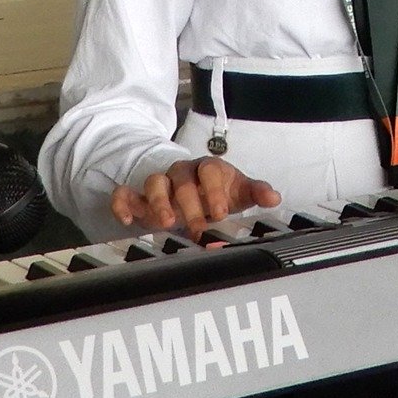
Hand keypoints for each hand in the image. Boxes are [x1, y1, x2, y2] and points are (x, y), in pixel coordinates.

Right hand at [110, 157, 280, 236]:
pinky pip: (125, 194)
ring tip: (165, 223)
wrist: (191, 190)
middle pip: (181, 180)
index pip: (209, 170)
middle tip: (197, 228)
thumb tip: (274, 197)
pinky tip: (128, 220)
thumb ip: (255, 192)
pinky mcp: (139, 197)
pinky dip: (123, 204)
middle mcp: (182, 173)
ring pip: (153, 182)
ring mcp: (159, 183)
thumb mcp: (237, 191)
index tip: (219, 213)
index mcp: (207, 169)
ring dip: (158, 202)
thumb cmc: (217, 191)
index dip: (213, 190)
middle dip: (189, 204)